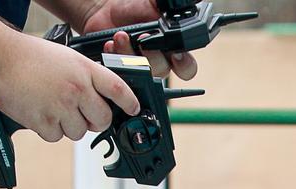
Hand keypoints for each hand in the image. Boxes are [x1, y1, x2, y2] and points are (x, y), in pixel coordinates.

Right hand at [0, 31, 138, 141]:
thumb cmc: (29, 56)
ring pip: (78, 132)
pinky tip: (39, 112)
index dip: (129, 102)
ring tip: (53, 108)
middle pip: (102, 120)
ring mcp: (61, 106)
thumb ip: (84, 76)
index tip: (133, 109)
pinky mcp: (44, 121)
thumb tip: (97, 97)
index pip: (118, 89)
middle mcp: (77, 89)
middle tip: (84, 116)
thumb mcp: (66, 58)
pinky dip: (48, 130)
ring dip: (68, 126)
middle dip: (96, 122)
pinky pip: (56, 137)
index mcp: (84, 70)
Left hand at [81, 1, 199, 80]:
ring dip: (130, 54)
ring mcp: (138, 67)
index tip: (175, 55)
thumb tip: (192, 0)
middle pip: (163, 71)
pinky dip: (114, 58)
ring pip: (140, 73)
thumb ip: (169, 5)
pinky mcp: (121, 70)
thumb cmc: (131, 6)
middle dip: (152, 56)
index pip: (186, 66)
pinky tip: (111, 44)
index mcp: (171, 46)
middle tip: (143, 40)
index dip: (184, 65)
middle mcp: (157, 60)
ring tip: (121, 36)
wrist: (103, 9)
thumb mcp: (153, 2)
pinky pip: (120, 74)